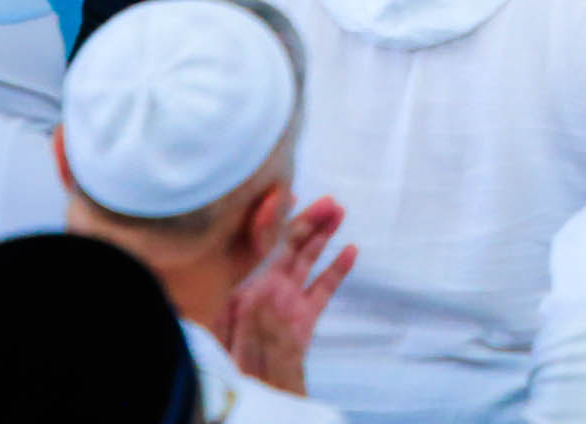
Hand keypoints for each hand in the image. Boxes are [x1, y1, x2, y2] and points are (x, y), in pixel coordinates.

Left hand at [222, 197, 356, 398]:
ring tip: (340, 213)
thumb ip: (251, 293)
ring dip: (323, 236)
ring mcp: (285, 303)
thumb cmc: (235, 363)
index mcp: (243, 287)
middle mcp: (264, 290)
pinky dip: (336, 270)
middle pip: (287, 247)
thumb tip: (265, 258)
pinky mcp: (303, 320)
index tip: (287, 194)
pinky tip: (350, 251)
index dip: (273, 219)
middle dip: (308, 221)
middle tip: (329, 202)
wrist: (249, 392)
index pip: (259, 245)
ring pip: (306, 261)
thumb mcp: (234, 323)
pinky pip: (321, 290)